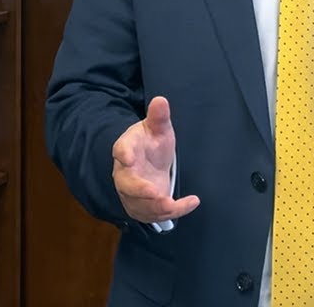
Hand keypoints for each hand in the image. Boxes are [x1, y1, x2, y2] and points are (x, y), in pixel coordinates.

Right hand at [112, 96, 199, 223]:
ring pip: (140, 204)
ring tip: (173, 204)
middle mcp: (125, 174)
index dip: (124, 154)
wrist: (148, 163)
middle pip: (127, 185)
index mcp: (126, 149)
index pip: (121, 150)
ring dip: (156, 207)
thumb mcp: (157, 129)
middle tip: (155, 193)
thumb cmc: (151, 143)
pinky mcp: (143, 207)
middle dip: (139, 190)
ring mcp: (132, 193)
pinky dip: (174, 211)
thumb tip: (160, 100)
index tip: (128, 157)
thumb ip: (158, 117)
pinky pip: (155, 214)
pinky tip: (192, 202)